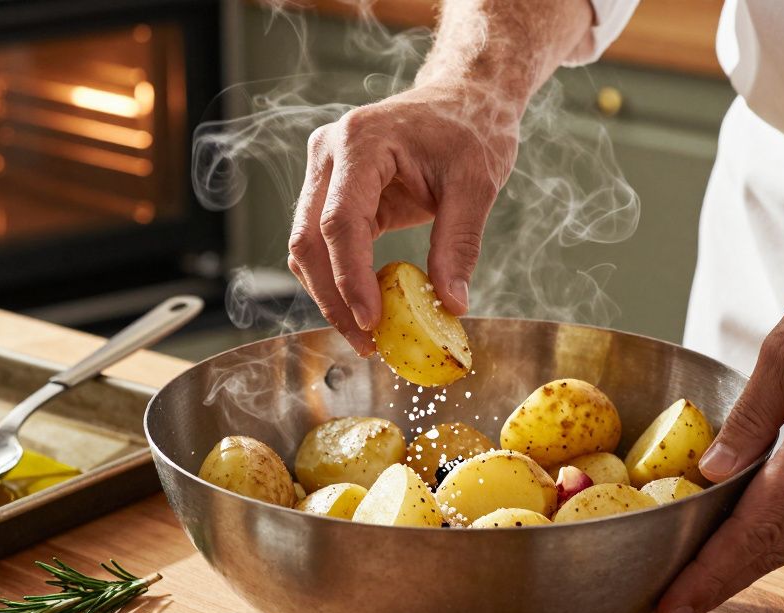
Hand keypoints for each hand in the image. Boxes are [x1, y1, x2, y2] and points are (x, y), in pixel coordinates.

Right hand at [286, 83, 519, 354]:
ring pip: (306, 246)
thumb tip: (450, 304)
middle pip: (308, 239)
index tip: (372, 322)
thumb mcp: (477, 184)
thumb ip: (459, 243)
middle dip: (333, 298)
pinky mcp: (333, 191)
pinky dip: (340, 278)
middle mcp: (329, 153)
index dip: (350, 278)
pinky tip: (368, 307)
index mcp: (360, 141)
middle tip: (366, 344)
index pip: (340, 221)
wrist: (464, 97)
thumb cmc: (472, 128)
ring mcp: (325, 171)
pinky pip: (323, 243)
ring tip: (367, 335)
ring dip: (330, 295)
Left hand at [654, 247, 783, 612]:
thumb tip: (709, 475)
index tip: (674, 603)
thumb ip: (748, 419)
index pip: (758, 526)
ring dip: (743, 567)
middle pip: (775, 547)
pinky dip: (769, 537)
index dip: (710, 570)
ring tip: (692, 589)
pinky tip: (735, 545)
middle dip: (719, 585)